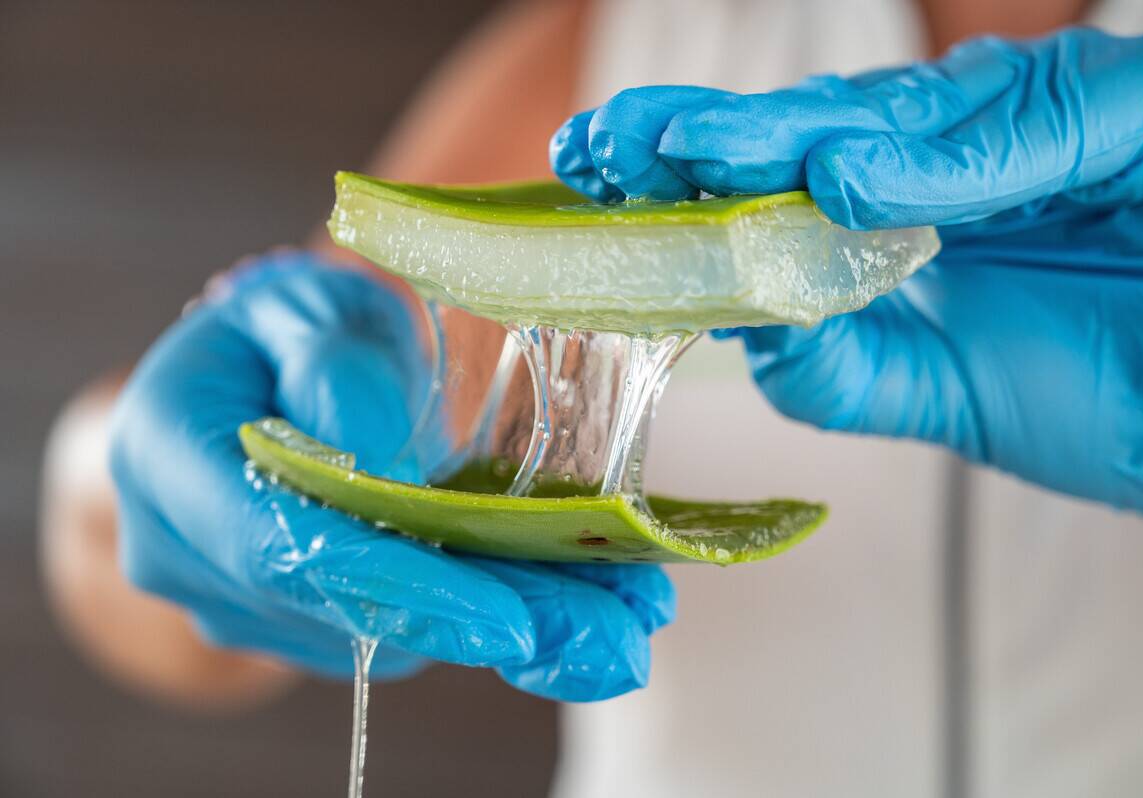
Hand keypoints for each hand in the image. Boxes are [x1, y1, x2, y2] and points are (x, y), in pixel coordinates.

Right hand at [109, 252, 673, 700]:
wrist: (268, 371)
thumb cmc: (294, 324)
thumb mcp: (313, 305)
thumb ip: (336, 364)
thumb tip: (375, 458)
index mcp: (168, 449)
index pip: (278, 542)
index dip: (396, 585)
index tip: (506, 621)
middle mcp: (183, 547)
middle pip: (349, 610)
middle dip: (493, 625)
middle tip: (618, 642)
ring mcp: (235, 598)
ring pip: (385, 636)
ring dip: (515, 627)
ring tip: (628, 615)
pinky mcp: (294, 620)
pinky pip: (394, 633)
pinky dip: (492, 618)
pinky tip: (581, 605)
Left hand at [552, 28, 1142, 528]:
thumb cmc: (1122, 396)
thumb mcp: (953, 396)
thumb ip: (851, 368)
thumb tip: (749, 336)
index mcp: (930, 212)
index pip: (795, 177)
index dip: (700, 174)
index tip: (605, 180)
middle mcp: (980, 155)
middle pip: (827, 129)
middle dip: (715, 138)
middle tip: (614, 145)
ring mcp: (1054, 121)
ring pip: (909, 114)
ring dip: (793, 134)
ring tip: (694, 153)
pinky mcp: (1142, 108)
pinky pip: (1033, 128)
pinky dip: (939, 161)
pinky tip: (846, 180)